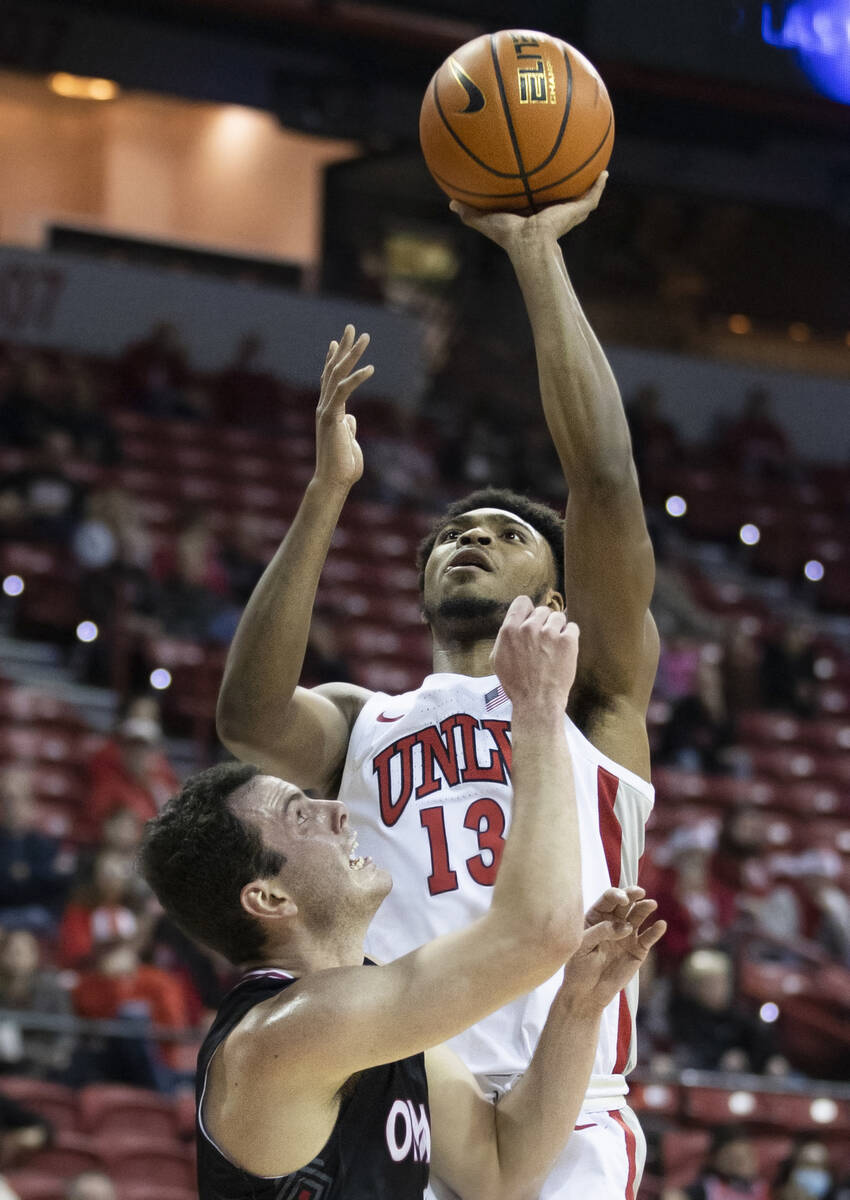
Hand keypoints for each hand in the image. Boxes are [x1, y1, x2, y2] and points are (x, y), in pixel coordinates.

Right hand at [314, 324, 372, 491]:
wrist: (334, 481)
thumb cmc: (343, 465)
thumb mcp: (348, 440)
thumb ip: (348, 426)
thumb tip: (350, 418)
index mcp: (329, 411)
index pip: (329, 379)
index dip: (333, 359)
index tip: (336, 341)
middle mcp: (324, 407)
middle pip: (332, 369)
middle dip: (343, 348)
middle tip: (352, 328)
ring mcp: (326, 411)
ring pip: (337, 374)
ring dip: (351, 354)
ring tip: (364, 337)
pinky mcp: (332, 417)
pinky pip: (343, 391)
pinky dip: (357, 378)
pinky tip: (370, 368)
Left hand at [449, 172, 606, 252]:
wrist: (530, 243)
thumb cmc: (508, 236)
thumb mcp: (486, 219)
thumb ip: (470, 212)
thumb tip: (451, 203)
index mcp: (534, 215)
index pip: (538, 200)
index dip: (538, 189)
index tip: (538, 175)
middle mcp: (553, 213)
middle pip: (562, 197)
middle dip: (566, 184)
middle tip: (568, 166)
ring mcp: (568, 214)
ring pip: (581, 197)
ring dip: (588, 184)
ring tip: (596, 166)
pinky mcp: (578, 212)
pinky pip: (592, 196)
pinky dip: (599, 186)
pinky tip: (605, 172)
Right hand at [491, 595, 577, 713]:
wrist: (537, 702)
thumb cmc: (516, 684)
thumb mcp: (498, 659)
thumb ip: (505, 637)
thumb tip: (514, 623)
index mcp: (509, 630)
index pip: (522, 602)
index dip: (528, 610)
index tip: (532, 620)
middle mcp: (528, 628)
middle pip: (542, 610)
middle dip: (544, 624)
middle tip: (544, 643)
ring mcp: (549, 633)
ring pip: (559, 617)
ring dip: (558, 629)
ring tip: (554, 648)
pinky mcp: (567, 641)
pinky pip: (573, 628)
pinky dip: (570, 638)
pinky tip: (564, 652)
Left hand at [559, 886, 665, 1012]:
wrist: (588, 991)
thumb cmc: (579, 966)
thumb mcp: (582, 946)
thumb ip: (600, 932)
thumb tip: (624, 926)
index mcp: (596, 916)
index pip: (608, 899)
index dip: (616, 895)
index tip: (622, 899)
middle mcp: (613, 921)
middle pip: (625, 903)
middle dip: (632, 895)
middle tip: (639, 892)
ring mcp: (627, 934)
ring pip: (638, 916)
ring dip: (645, 908)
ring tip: (651, 904)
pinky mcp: (638, 949)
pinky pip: (648, 937)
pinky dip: (656, 931)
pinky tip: (660, 925)